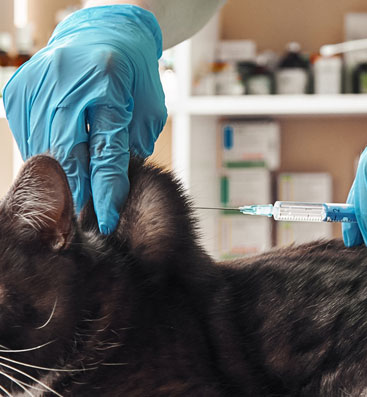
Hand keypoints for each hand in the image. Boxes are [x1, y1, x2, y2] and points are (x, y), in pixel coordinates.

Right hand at [3, 5, 166, 233]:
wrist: (104, 33)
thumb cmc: (134, 74)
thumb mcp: (146, 108)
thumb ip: (131, 145)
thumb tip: (112, 190)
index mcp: (108, 78)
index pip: (105, 147)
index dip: (106, 188)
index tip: (106, 219)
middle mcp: (65, 78)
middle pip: (66, 151)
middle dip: (76, 192)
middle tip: (82, 223)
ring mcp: (35, 83)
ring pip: (44, 149)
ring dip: (59, 179)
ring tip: (71, 204)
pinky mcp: (17, 91)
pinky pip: (31, 139)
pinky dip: (48, 159)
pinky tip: (61, 170)